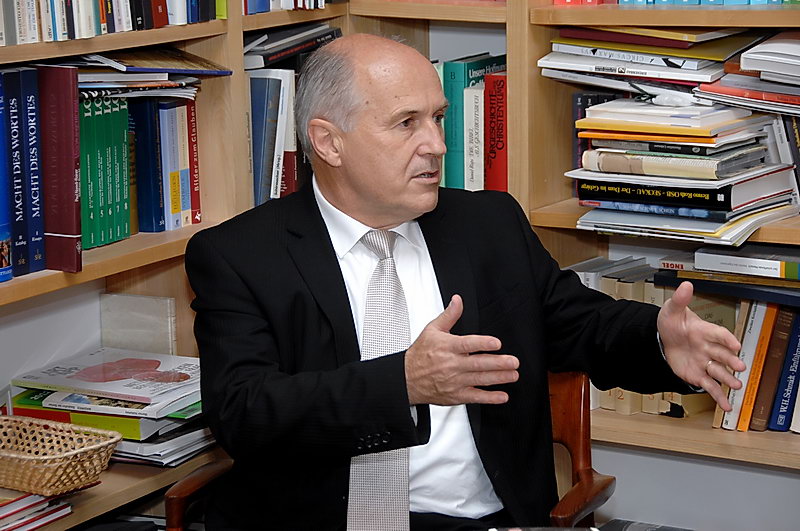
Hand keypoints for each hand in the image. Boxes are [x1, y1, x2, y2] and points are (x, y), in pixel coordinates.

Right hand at [405, 295, 518, 405]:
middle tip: (513, 361)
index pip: (467, 344)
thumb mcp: (432, 330)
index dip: (482, 344)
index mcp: (447, 347)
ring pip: (479, 379)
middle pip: (478, 364)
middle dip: (498, 363)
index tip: (496, 343)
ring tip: (513, 374)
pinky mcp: (455, 395)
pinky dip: (489, 398)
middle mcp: (451, 365)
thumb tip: (458, 300)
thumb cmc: (420, 354)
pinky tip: (502, 396)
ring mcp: (454, 381)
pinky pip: (474, 397)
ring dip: (498, 378)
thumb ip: (449, 315)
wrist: (406, 379)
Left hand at [657, 281, 744, 410]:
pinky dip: (718, 396)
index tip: (735, 344)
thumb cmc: (671, 323)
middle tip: (740, 366)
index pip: (718, 334)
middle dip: (731, 360)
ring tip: (737, 385)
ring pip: (719, 372)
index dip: (726, 338)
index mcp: (703, 331)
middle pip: (722, 354)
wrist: (661, 339)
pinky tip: (727, 405)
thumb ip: (679, 300)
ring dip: (728, 378)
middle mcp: (707, 348)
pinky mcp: (698, 375)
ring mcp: (704, 363)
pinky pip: (710, 387)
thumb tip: (685, 286)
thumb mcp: (671, 310)